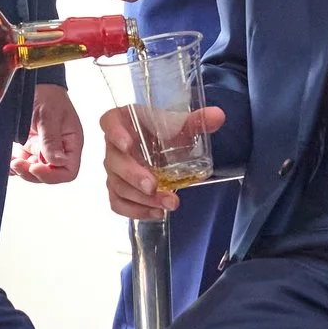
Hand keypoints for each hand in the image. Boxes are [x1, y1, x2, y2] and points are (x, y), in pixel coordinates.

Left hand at [13, 83, 84, 183]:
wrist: (34, 82)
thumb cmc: (48, 94)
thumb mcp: (49, 115)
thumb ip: (51, 140)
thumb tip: (58, 162)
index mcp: (71, 143)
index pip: (68, 171)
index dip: (52, 175)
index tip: (35, 167)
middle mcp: (59, 149)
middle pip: (49, 174)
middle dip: (32, 173)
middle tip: (17, 163)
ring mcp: (43, 149)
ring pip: (34, 171)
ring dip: (22, 170)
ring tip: (12, 160)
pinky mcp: (30, 147)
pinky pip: (24, 163)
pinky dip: (15, 165)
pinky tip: (9, 159)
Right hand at [101, 105, 225, 218]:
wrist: (159, 146)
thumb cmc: (162, 131)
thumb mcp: (178, 125)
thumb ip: (196, 121)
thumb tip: (218, 116)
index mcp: (123, 121)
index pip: (109, 122)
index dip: (115, 133)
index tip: (127, 143)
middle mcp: (113, 146)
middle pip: (115, 161)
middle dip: (133, 175)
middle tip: (153, 185)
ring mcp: (113, 170)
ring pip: (118, 186)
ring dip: (142, 198)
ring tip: (168, 202)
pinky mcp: (117, 189)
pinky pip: (118, 203)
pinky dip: (136, 211)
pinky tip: (157, 212)